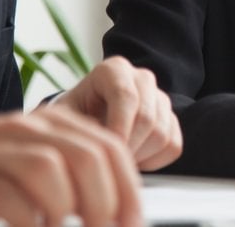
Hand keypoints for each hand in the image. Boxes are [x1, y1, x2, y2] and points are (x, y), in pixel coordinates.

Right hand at [0, 107, 139, 226]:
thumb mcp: (31, 168)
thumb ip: (72, 178)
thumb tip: (116, 211)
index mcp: (51, 123)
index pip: (109, 146)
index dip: (128, 188)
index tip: (133, 222)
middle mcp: (25, 128)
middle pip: (86, 155)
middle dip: (106, 201)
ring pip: (48, 167)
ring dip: (67, 208)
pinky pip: (5, 195)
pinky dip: (27, 219)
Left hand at [55, 55, 181, 169]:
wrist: (85, 118)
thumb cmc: (70, 118)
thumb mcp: (61, 117)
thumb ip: (70, 126)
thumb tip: (86, 147)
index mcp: (113, 70)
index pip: (126, 97)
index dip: (117, 128)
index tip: (103, 152)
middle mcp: (141, 78)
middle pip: (147, 118)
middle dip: (127, 147)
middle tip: (106, 165)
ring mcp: (159, 97)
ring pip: (162, 133)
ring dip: (139, 156)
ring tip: (114, 161)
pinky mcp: (171, 118)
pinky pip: (173, 145)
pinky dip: (154, 161)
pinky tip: (131, 160)